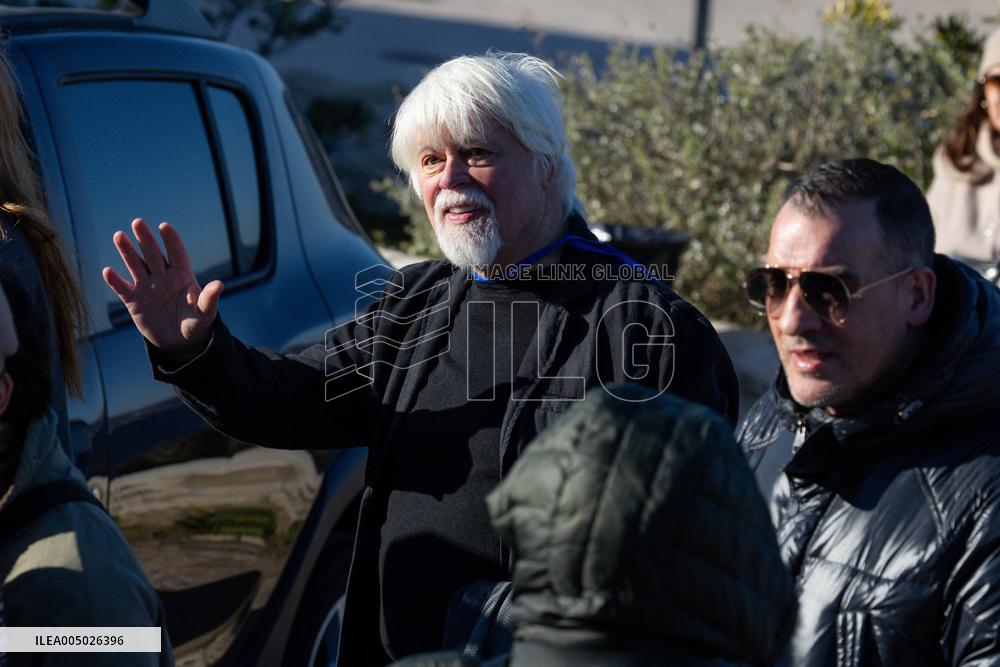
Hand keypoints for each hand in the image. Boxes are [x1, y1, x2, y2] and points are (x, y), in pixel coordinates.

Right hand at [103, 218, 222, 354]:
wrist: (181, 343)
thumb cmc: (197, 324)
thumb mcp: (205, 313)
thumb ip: (209, 298)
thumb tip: (219, 284)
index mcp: (182, 276)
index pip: (177, 253)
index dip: (171, 240)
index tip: (164, 226)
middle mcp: (163, 277)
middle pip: (153, 254)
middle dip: (145, 239)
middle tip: (138, 222)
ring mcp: (147, 288)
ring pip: (136, 266)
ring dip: (127, 252)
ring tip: (118, 235)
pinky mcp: (134, 302)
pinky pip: (123, 289)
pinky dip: (115, 281)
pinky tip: (108, 271)